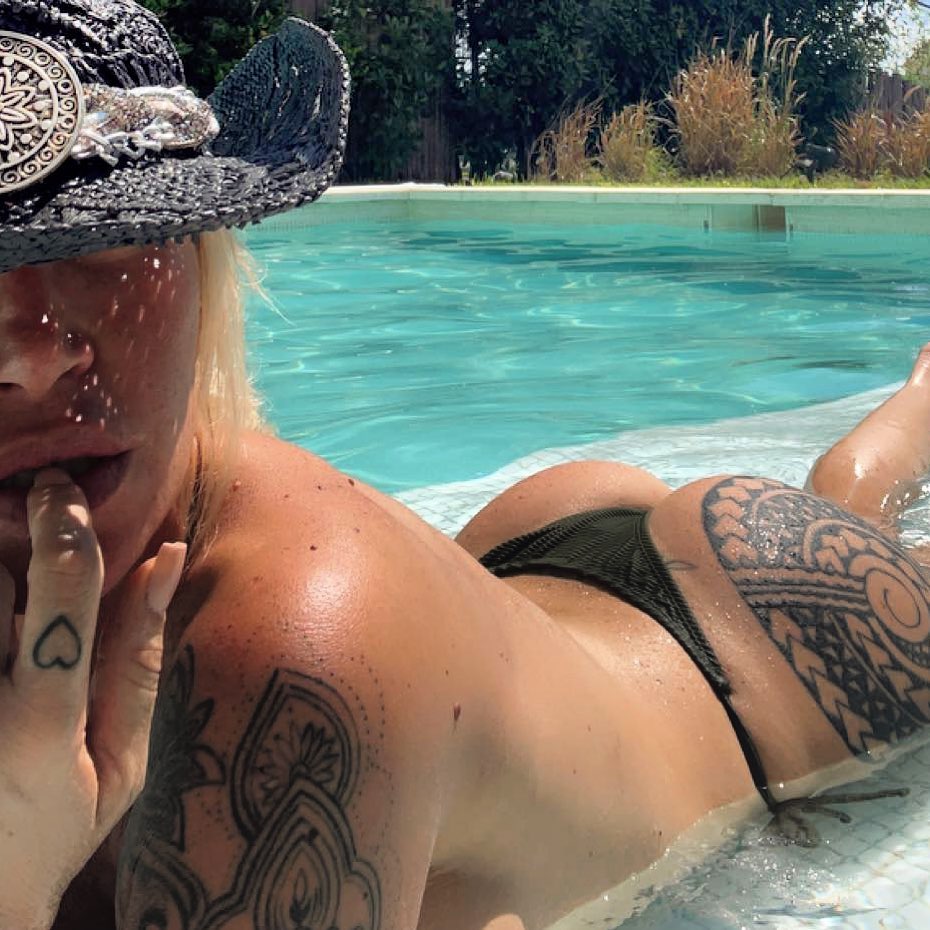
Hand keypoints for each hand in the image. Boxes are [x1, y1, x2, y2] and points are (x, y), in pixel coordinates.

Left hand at [0, 469, 185, 929]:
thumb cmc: (60, 828)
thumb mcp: (124, 760)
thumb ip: (140, 658)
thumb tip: (166, 558)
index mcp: (40, 728)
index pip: (60, 610)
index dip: (66, 536)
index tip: (62, 488)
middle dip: (5, 539)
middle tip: (23, 507)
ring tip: (17, 555)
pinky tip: (11, 604)